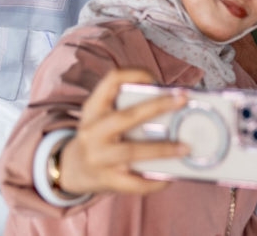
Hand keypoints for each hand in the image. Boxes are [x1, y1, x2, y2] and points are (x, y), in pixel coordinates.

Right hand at [57, 69, 188, 196]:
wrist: (71, 169)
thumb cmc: (100, 136)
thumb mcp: (104, 115)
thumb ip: (130, 106)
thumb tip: (175, 103)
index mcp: (94, 108)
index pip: (111, 80)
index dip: (135, 74)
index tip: (156, 79)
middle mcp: (93, 131)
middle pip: (127, 116)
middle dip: (158, 106)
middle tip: (183, 100)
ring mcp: (98, 157)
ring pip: (132, 151)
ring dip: (162, 149)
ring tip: (186, 148)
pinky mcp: (106, 179)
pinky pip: (133, 183)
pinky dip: (154, 181)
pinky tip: (170, 177)